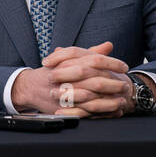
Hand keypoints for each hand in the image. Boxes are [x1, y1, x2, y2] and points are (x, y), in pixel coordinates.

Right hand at [11, 41, 132, 117]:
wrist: (30, 87)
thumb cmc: (53, 72)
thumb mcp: (69, 59)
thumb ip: (90, 53)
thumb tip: (109, 45)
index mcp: (67, 61)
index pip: (93, 59)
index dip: (111, 63)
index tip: (124, 67)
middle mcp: (63, 75)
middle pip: (92, 77)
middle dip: (112, 82)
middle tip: (125, 85)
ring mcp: (61, 91)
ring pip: (89, 94)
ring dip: (108, 98)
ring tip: (122, 99)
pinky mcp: (61, 106)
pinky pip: (83, 109)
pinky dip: (99, 111)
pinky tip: (112, 110)